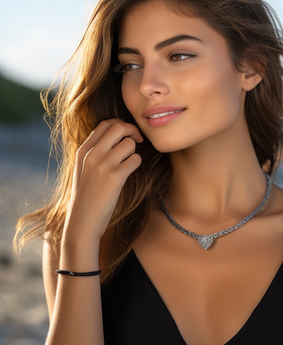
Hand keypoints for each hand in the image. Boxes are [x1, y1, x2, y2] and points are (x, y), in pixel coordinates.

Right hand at [64, 119, 142, 241]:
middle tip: (138, 141)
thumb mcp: (84, 169)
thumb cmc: (88, 195)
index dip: (121, 125)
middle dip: (133, 131)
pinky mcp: (114, 177)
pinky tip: (129, 173)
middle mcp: (92, 154)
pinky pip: (135, 160)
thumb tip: (117, 138)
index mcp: (83, 150)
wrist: (83, 221)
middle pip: (119, 127)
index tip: (129, 135)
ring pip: (129, 144)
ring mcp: (102, 165)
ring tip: (128, 165)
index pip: (105, 123)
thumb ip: (96, 152)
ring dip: (134, 152)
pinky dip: (136, 164)